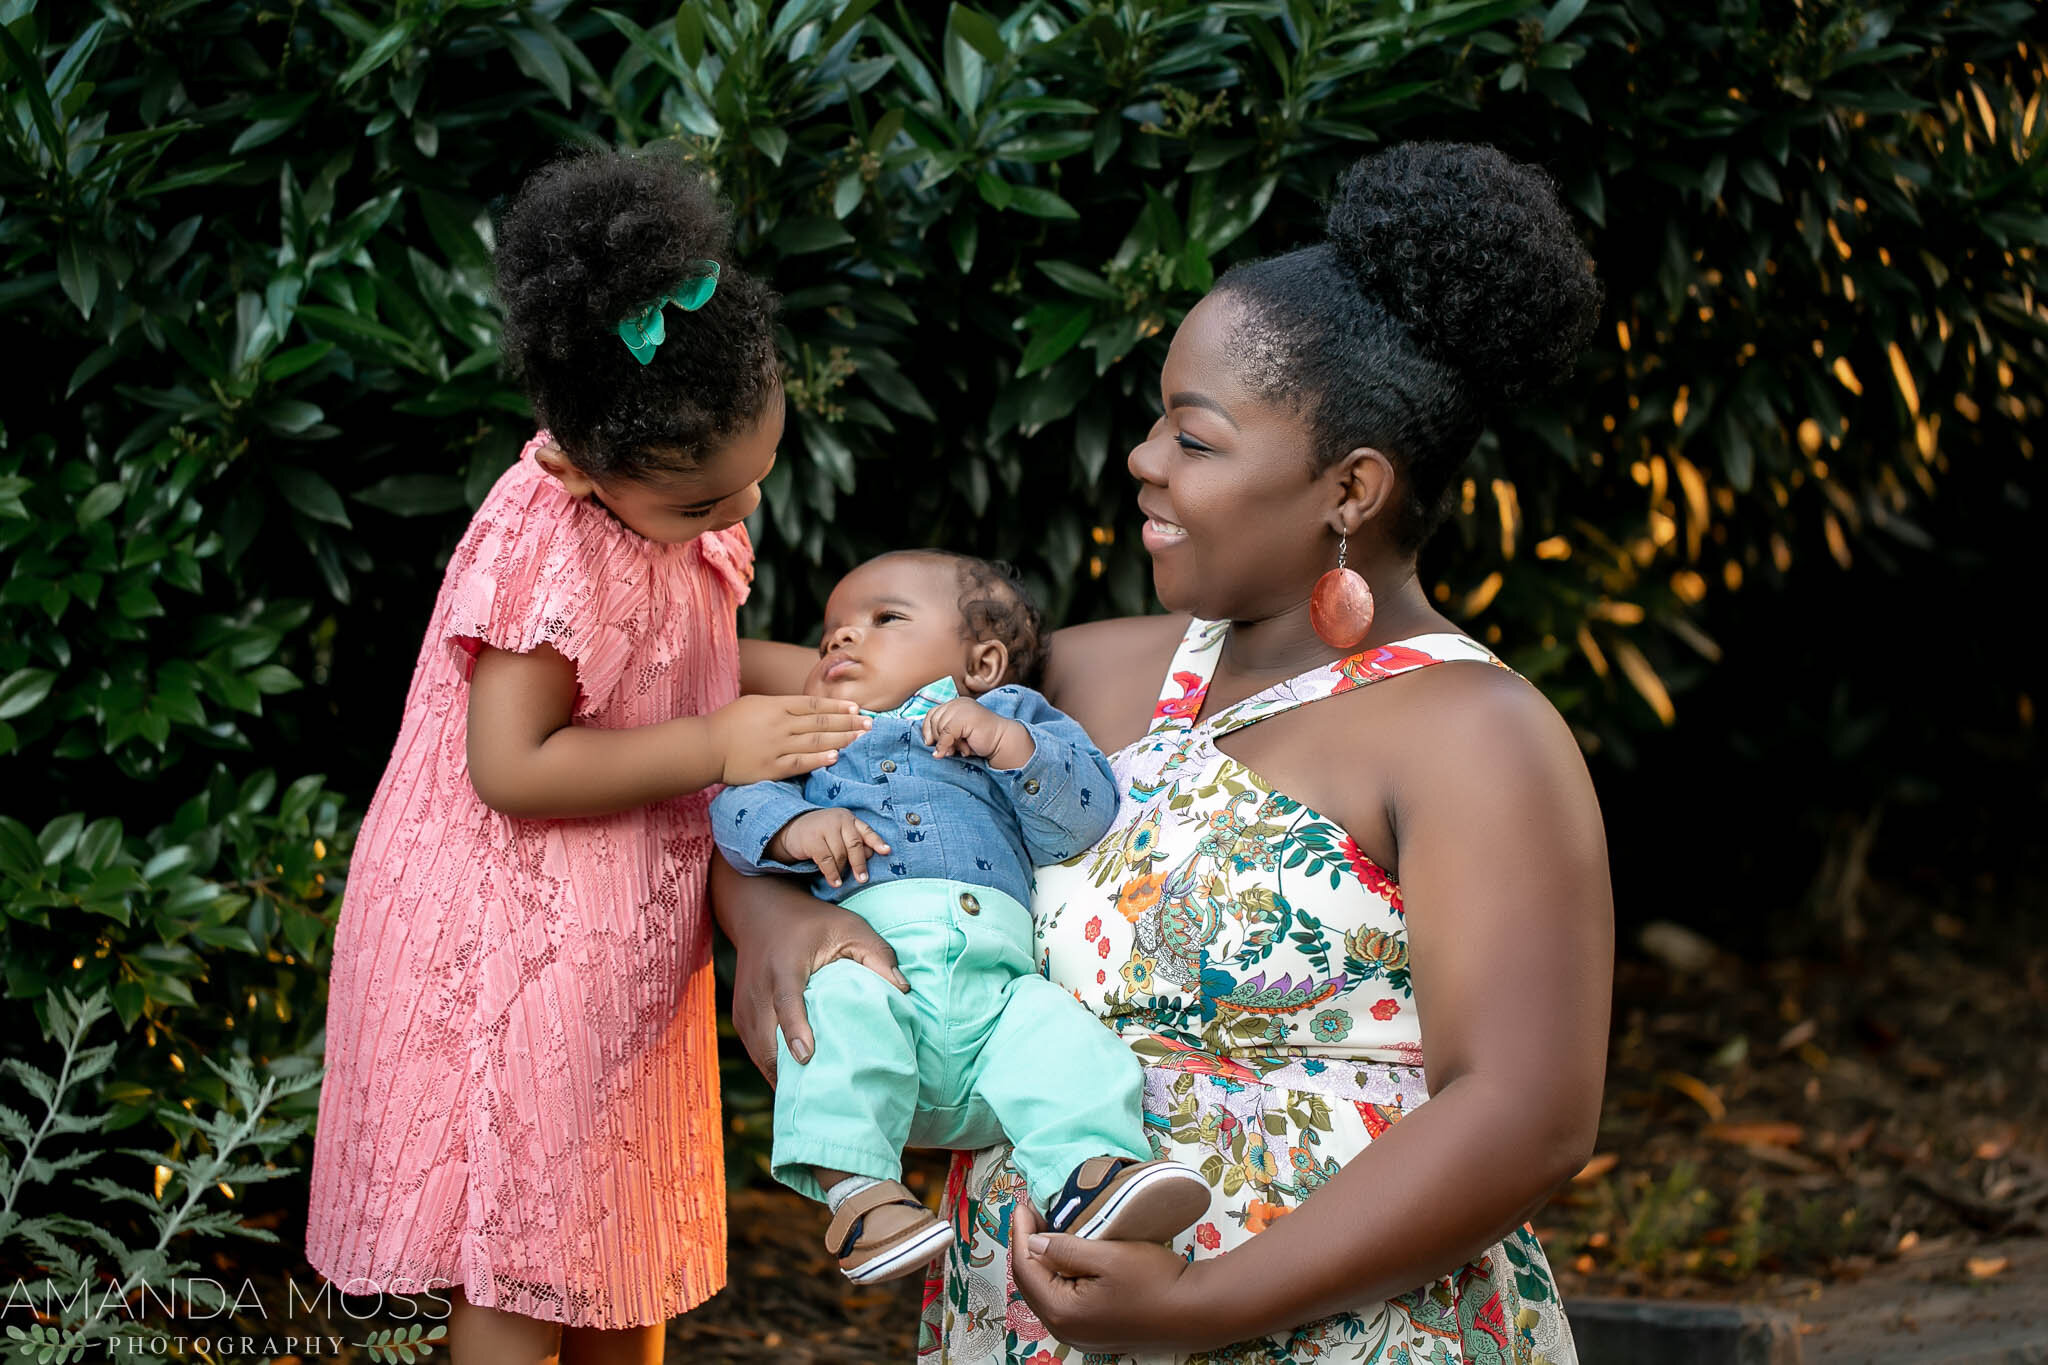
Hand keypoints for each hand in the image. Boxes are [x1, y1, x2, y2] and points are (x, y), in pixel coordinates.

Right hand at [712, 694, 869, 783]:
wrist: (706, 746)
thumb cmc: (729, 722)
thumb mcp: (755, 704)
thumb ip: (781, 706)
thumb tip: (806, 708)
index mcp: (776, 706)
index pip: (813, 704)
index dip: (837, 707)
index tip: (856, 708)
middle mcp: (780, 725)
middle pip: (820, 723)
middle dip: (848, 723)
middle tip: (870, 724)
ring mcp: (776, 747)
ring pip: (815, 742)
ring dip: (841, 740)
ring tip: (860, 738)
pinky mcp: (771, 768)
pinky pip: (799, 763)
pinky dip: (818, 760)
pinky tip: (836, 758)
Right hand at [721, 877, 909, 1085]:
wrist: (761, 912)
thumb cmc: (811, 922)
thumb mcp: (848, 927)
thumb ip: (877, 954)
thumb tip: (903, 989)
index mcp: (784, 967)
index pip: (786, 1003)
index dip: (795, 1030)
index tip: (807, 1057)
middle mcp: (758, 990)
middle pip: (766, 1039)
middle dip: (789, 1071)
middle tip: (821, 1099)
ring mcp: (744, 1006)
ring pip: (759, 1052)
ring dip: (781, 1077)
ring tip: (813, 1102)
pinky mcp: (740, 1017)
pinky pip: (755, 1051)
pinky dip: (773, 1069)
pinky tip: (798, 1086)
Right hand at [767, 809, 891, 887]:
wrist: (792, 827)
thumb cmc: (822, 834)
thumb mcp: (839, 833)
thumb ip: (854, 842)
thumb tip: (871, 855)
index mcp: (849, 819)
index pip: (866, 831)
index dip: (877, 842)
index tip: (887, 851)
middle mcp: (838, 820)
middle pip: (854, 845)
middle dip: (859, 864)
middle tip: (863, 879)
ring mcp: (824, 828)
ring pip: (840, 854)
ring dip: (842, 870)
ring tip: (842, 881)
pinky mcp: (812, 839)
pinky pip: (826, 860)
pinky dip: (831, 873)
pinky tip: (834, 882)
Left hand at [922, 697, 1032, 767]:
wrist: (1001, 741)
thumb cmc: (980, 740)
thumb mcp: (957, 735)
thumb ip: (943, 733)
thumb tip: (927, 742)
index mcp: (956, 704)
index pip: (932, 713)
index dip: (927, 729)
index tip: (930, 743)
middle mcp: (958, 703)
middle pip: (934, 720)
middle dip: (938, 739)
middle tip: (950, 750)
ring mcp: (962, 709)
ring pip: (939, 728)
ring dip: (947, 744)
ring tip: (961, 749)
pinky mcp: (965, 718)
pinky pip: (946, 733)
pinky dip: (945, 745)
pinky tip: (953, 753)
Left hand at [1008, 1199, 1216, 1353]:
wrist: (1195, 1310)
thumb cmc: (1154, 1280)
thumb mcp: (1107, 1255)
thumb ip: (1064, 1248)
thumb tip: (1033, 1241)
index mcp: (1062, 1311)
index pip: (1025, 1267)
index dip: (1020, 1232)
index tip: (1023, 1203)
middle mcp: (1064, 1329)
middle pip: (1031, 1282)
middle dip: (1028, 1245)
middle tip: (1033, 1213)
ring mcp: (1079, 1334)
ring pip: (1046, 1292)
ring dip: (1043, 1260)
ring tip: (1048, 1228)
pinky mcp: (1094, 1331)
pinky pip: (1063, 1300)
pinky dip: (1059, 1275)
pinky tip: (1068, 1255)